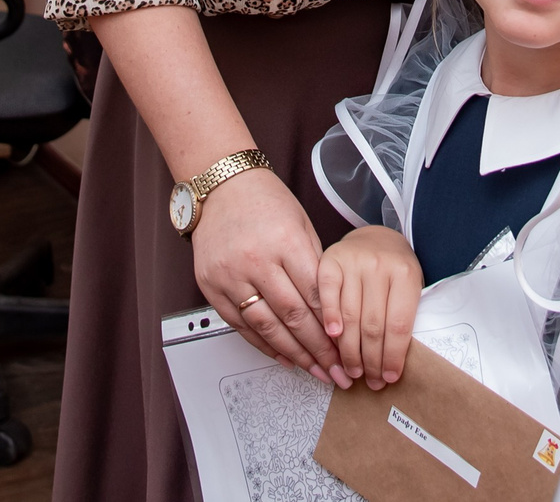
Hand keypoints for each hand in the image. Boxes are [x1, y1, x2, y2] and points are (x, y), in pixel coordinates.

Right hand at [192, 167, 342, 379]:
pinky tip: (283, 357)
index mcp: (284, 242)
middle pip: (293, 316)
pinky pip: (240, 325)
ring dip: (294, 355)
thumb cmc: (265, 202)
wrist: (220, 187)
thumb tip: (334, 309)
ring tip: (314, 371)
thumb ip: (315, 265)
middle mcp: (255, 261)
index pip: (315, 295)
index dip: (333, 327)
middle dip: (318, 350)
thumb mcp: (301, 224)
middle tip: (337, 371)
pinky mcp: (211, 287)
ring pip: (266, 327)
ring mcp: (230, 276)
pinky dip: (263, 345)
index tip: (348, 349)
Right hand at [316, 225, 423, 389]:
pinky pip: (326, 295)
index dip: (393, 357)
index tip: (389, 378)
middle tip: (368, 381)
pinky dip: (329, 318)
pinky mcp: (330, 259)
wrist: (376, 237)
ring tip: (351, 371)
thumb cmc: (395, 271)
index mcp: (405, 274)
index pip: (398, 325)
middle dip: (370, 360)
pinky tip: (332, 338)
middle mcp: (379, 265)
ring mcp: (353, 261)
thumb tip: (390, 366)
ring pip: (349, 316)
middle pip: (372, 325)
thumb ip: (401, 317)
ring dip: (349, 351)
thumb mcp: (410, 288)